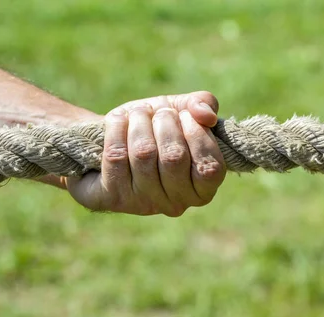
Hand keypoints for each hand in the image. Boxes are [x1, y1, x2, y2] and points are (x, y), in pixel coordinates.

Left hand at [66, 92, 225, 216]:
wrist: (114, 139)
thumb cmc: (157, 127)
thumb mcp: (183, 111)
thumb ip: (203, 105)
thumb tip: (206, 115)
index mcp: (202, 189)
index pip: (210, 167)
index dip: (197, 134)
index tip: (185, 116)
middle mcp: (177, 204)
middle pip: (174, 157)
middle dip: (165, 123)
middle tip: (160, 113)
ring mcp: (144, 204)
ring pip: (144, 154)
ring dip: (140, 123)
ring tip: (139, 114)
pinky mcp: (113, 198)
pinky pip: (116, 156)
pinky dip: (117, 129)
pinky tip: (119, 121)